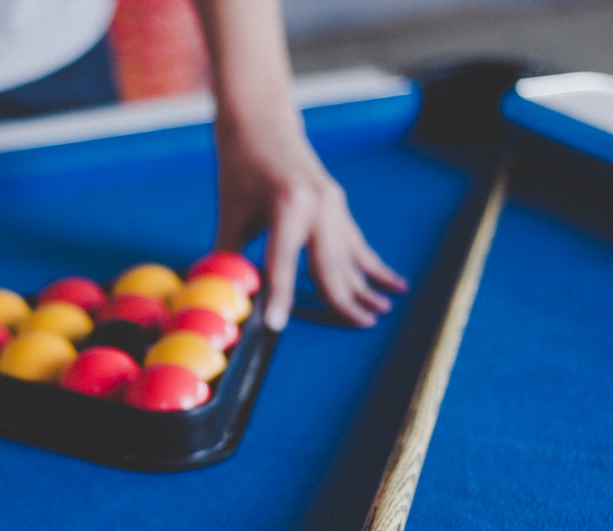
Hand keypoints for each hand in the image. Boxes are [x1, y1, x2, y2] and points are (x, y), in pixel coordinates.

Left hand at [213, 104, 407, 330]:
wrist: (261, 120)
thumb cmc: (241, 165)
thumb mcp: (231, 210)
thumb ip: (228, 253)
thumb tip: (218, 290)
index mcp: (288, 205)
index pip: (282, 264)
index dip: (278, 298)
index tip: (276, 326)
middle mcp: (318, 205)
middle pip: (330, 264)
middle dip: (342, 300)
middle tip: (357, 327)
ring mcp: (333, 204)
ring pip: (350, 256)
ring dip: (365, 287)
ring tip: (378, 315)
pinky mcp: (338, 205)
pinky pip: (357, 242)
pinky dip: (372, 266)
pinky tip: (393, 284)